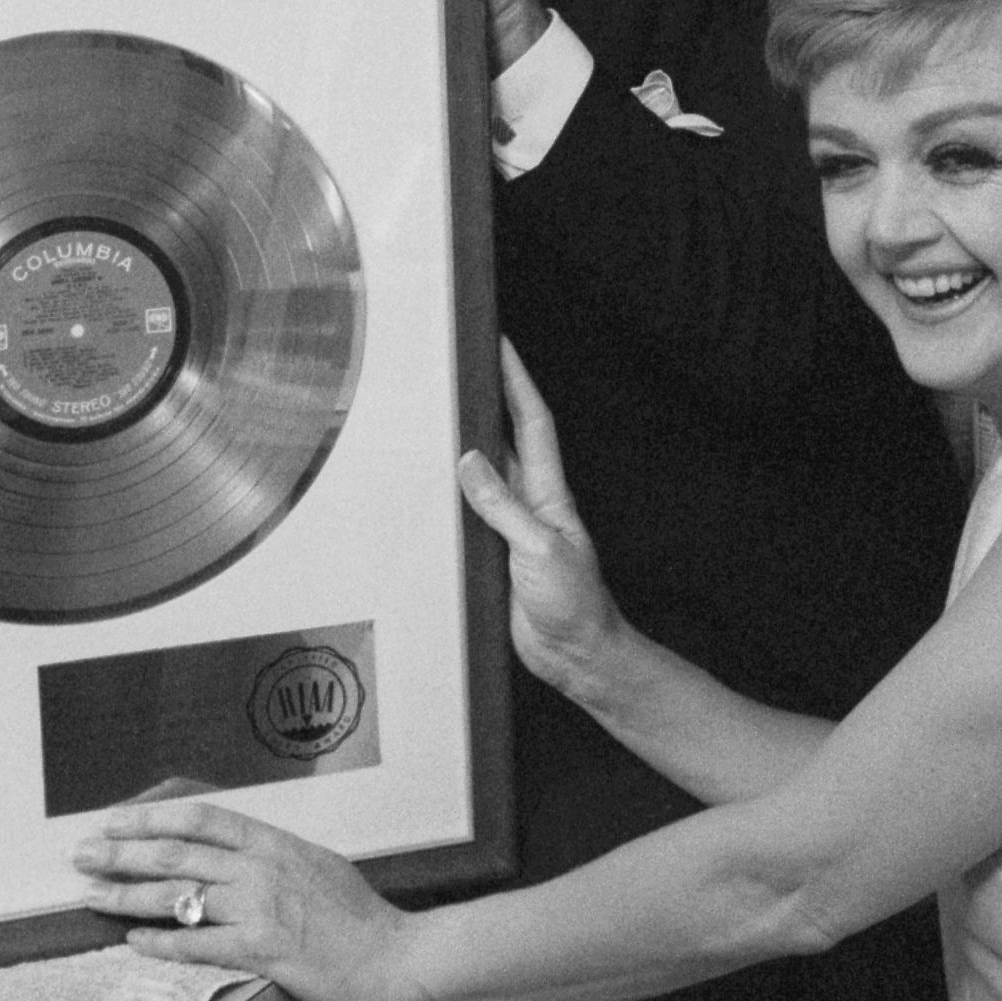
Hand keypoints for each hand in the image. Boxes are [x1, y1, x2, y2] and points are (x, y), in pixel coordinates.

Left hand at [72, 797, 416, 1000]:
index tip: (116, 819)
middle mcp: (262, 870)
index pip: (202, 817)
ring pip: (179, 896)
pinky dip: (161, 943)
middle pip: (178, 853)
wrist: (392, 956)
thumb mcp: (315, 863)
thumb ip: (270, 855)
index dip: (152, 816)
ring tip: (91, 897)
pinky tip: (133, 942)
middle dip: (123, 852)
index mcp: (275, 843)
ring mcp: (260, 909)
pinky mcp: (261, 951)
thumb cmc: (358, 916)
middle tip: (83, 854)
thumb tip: (228, 850)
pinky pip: (198, 945)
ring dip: (128, 896)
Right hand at [455, 343, 627, 697]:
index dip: (517, 382)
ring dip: (461, 446)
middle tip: (457, 368)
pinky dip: (447, 499)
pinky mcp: (492, 557)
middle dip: (486, 401)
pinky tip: (425, 491)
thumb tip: (469, 459)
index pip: (531, 423)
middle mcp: (529, 504)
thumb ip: (503, 506)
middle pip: (504, 440)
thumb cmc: (572, 603)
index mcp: (548, 494)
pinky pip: (467, 517)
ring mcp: (510, 529)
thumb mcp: (537, 548)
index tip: (501, 344)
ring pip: (482, 477)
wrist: (576, 655)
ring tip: (431, 415)